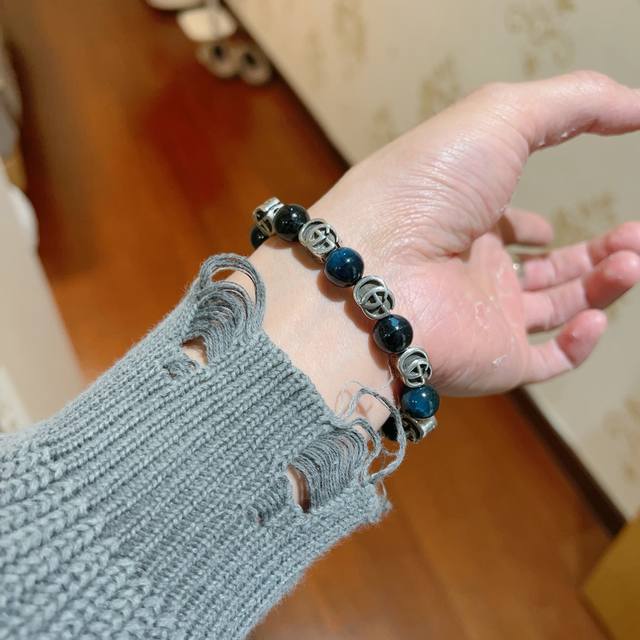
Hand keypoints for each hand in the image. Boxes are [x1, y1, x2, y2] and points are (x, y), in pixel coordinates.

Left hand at [306, 71, 639, 395]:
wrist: (376, 267)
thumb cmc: (426, 187)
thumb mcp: (500, 117)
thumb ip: (574, 103)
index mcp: (460, 218)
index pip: (499, 227)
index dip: (528, 227)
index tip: (550, 225)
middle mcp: (468, 269)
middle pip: (540, 272)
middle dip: (592, 255)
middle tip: (635, 239)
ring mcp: (480, 316)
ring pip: (553, 310)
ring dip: (601, 286)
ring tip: (633, 258)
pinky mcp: (489, 358)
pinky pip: (544, 362)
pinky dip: (579, 344)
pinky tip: (595, 317)